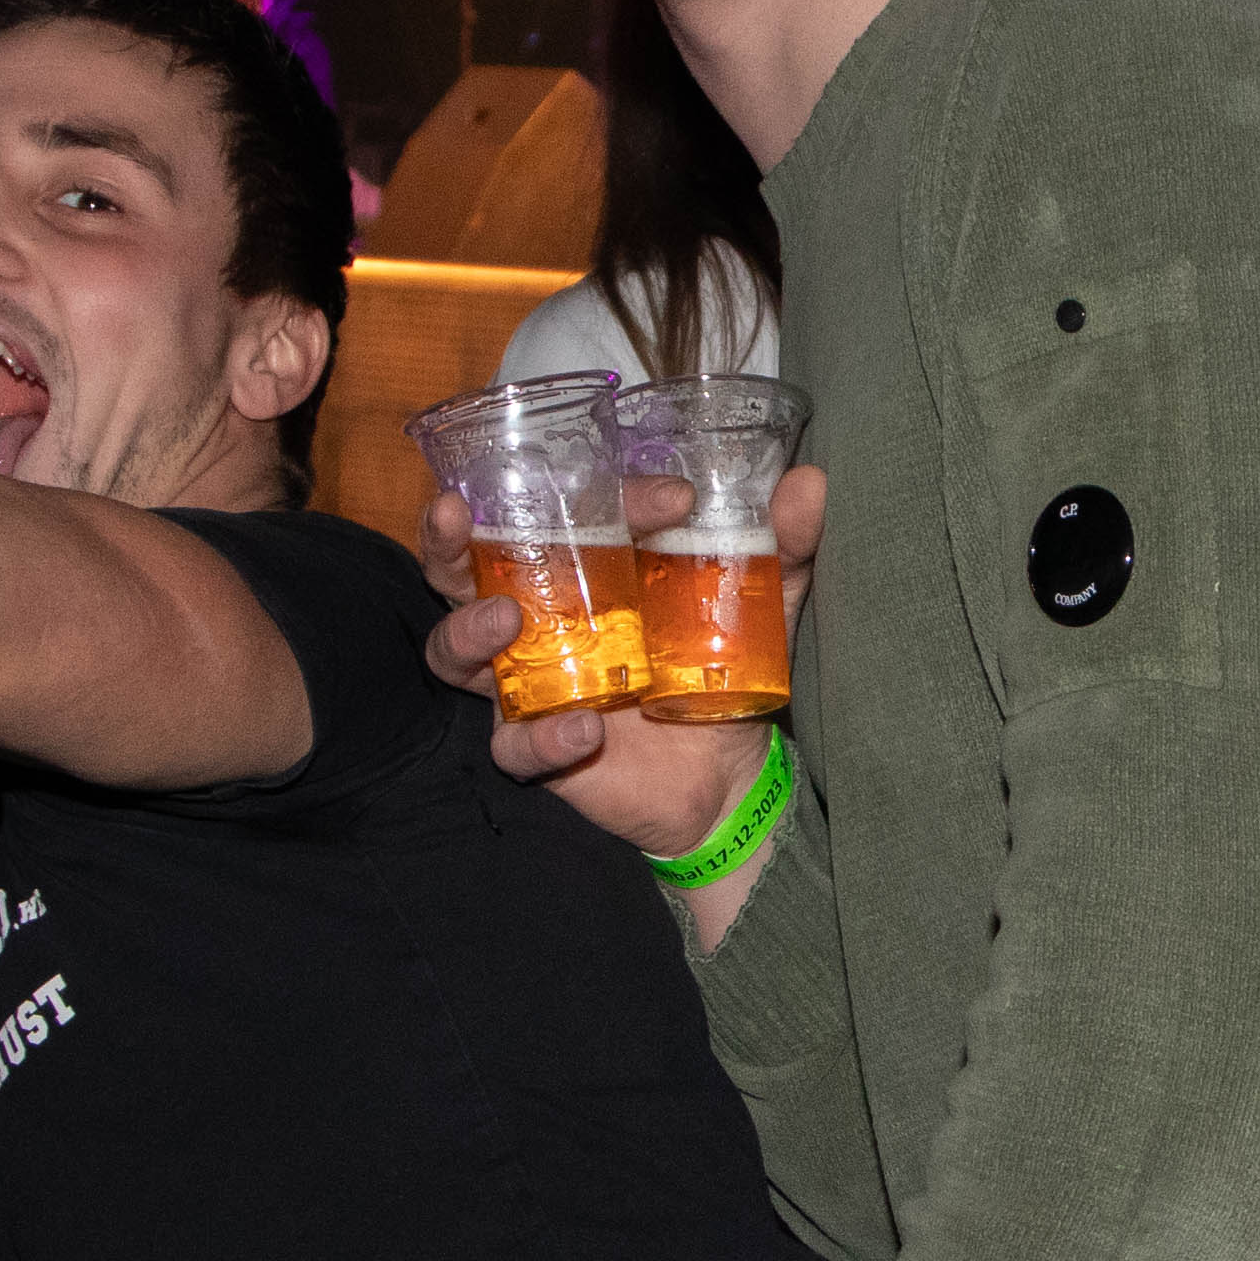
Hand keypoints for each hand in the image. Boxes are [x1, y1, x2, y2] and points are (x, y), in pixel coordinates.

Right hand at [410, 468, 821, 857]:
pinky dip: (540, 737)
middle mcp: (537, 616)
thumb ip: (782, 548)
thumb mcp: (758, 605)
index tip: (672, 498)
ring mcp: (527, 682)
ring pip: (454, 653)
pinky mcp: (536, 746)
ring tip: (505, 618)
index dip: (604, 491)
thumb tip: (813, 484)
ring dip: (467, 630)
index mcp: (580, 566)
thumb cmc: (720, 670)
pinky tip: (587, 730)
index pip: (563, 509)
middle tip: (456, 515)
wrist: (728, 776)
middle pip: (458, 568)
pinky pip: (513, 744)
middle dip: (446, 537)